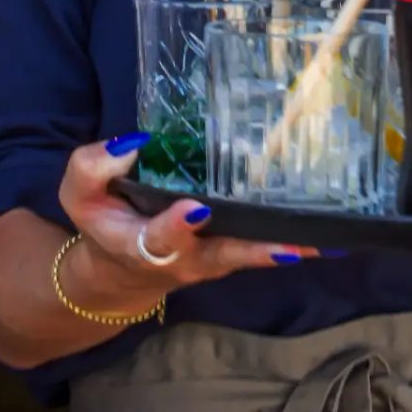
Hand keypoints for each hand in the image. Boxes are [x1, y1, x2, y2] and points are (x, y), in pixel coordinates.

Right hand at [56, 135, 318, 311]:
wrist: (120, 268)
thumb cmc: (105, 222)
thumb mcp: (80, 196)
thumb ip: (93, 168)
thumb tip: (133, 143)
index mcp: (143, 244)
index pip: (158, 237)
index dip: (175, 225)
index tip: (194, 207)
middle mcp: (187, 257)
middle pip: (222, 255)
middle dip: (254, 249)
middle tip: (291, 242)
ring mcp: (215, 258)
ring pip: (252, 254)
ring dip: (287, 247)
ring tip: (324, 239)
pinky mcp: (234, 248)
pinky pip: (264, 244)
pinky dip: (295, 239)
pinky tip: (331, 232)